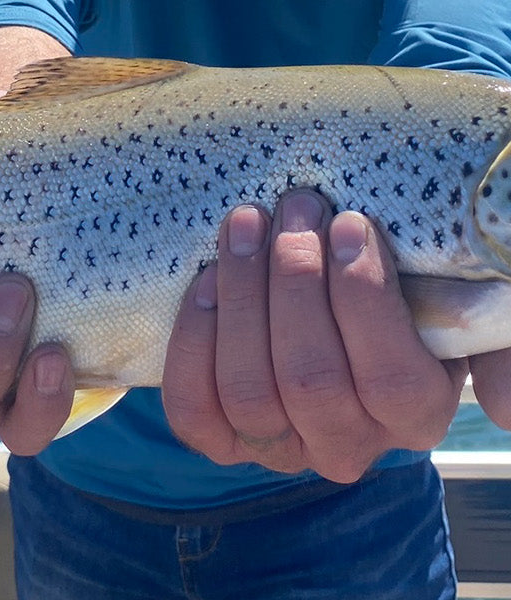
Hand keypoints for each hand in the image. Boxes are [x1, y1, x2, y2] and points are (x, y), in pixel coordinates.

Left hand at [162, 189, 467, 482]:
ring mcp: (276, 447)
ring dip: (242, 296)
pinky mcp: (220, 437)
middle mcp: (344, 443)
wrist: (318, 314)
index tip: (348, 224)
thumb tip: (509, 412)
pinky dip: (195, 340)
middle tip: (292, 209)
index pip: (391, 378)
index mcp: (412, 414)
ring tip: (244, 226)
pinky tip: (207, 282)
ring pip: (249, 389)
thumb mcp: (452, 308)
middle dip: (294, 282)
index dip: (363, 298)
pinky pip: (194, 405)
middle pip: (310, 379)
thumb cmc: (389, 296)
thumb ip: (495, 343)